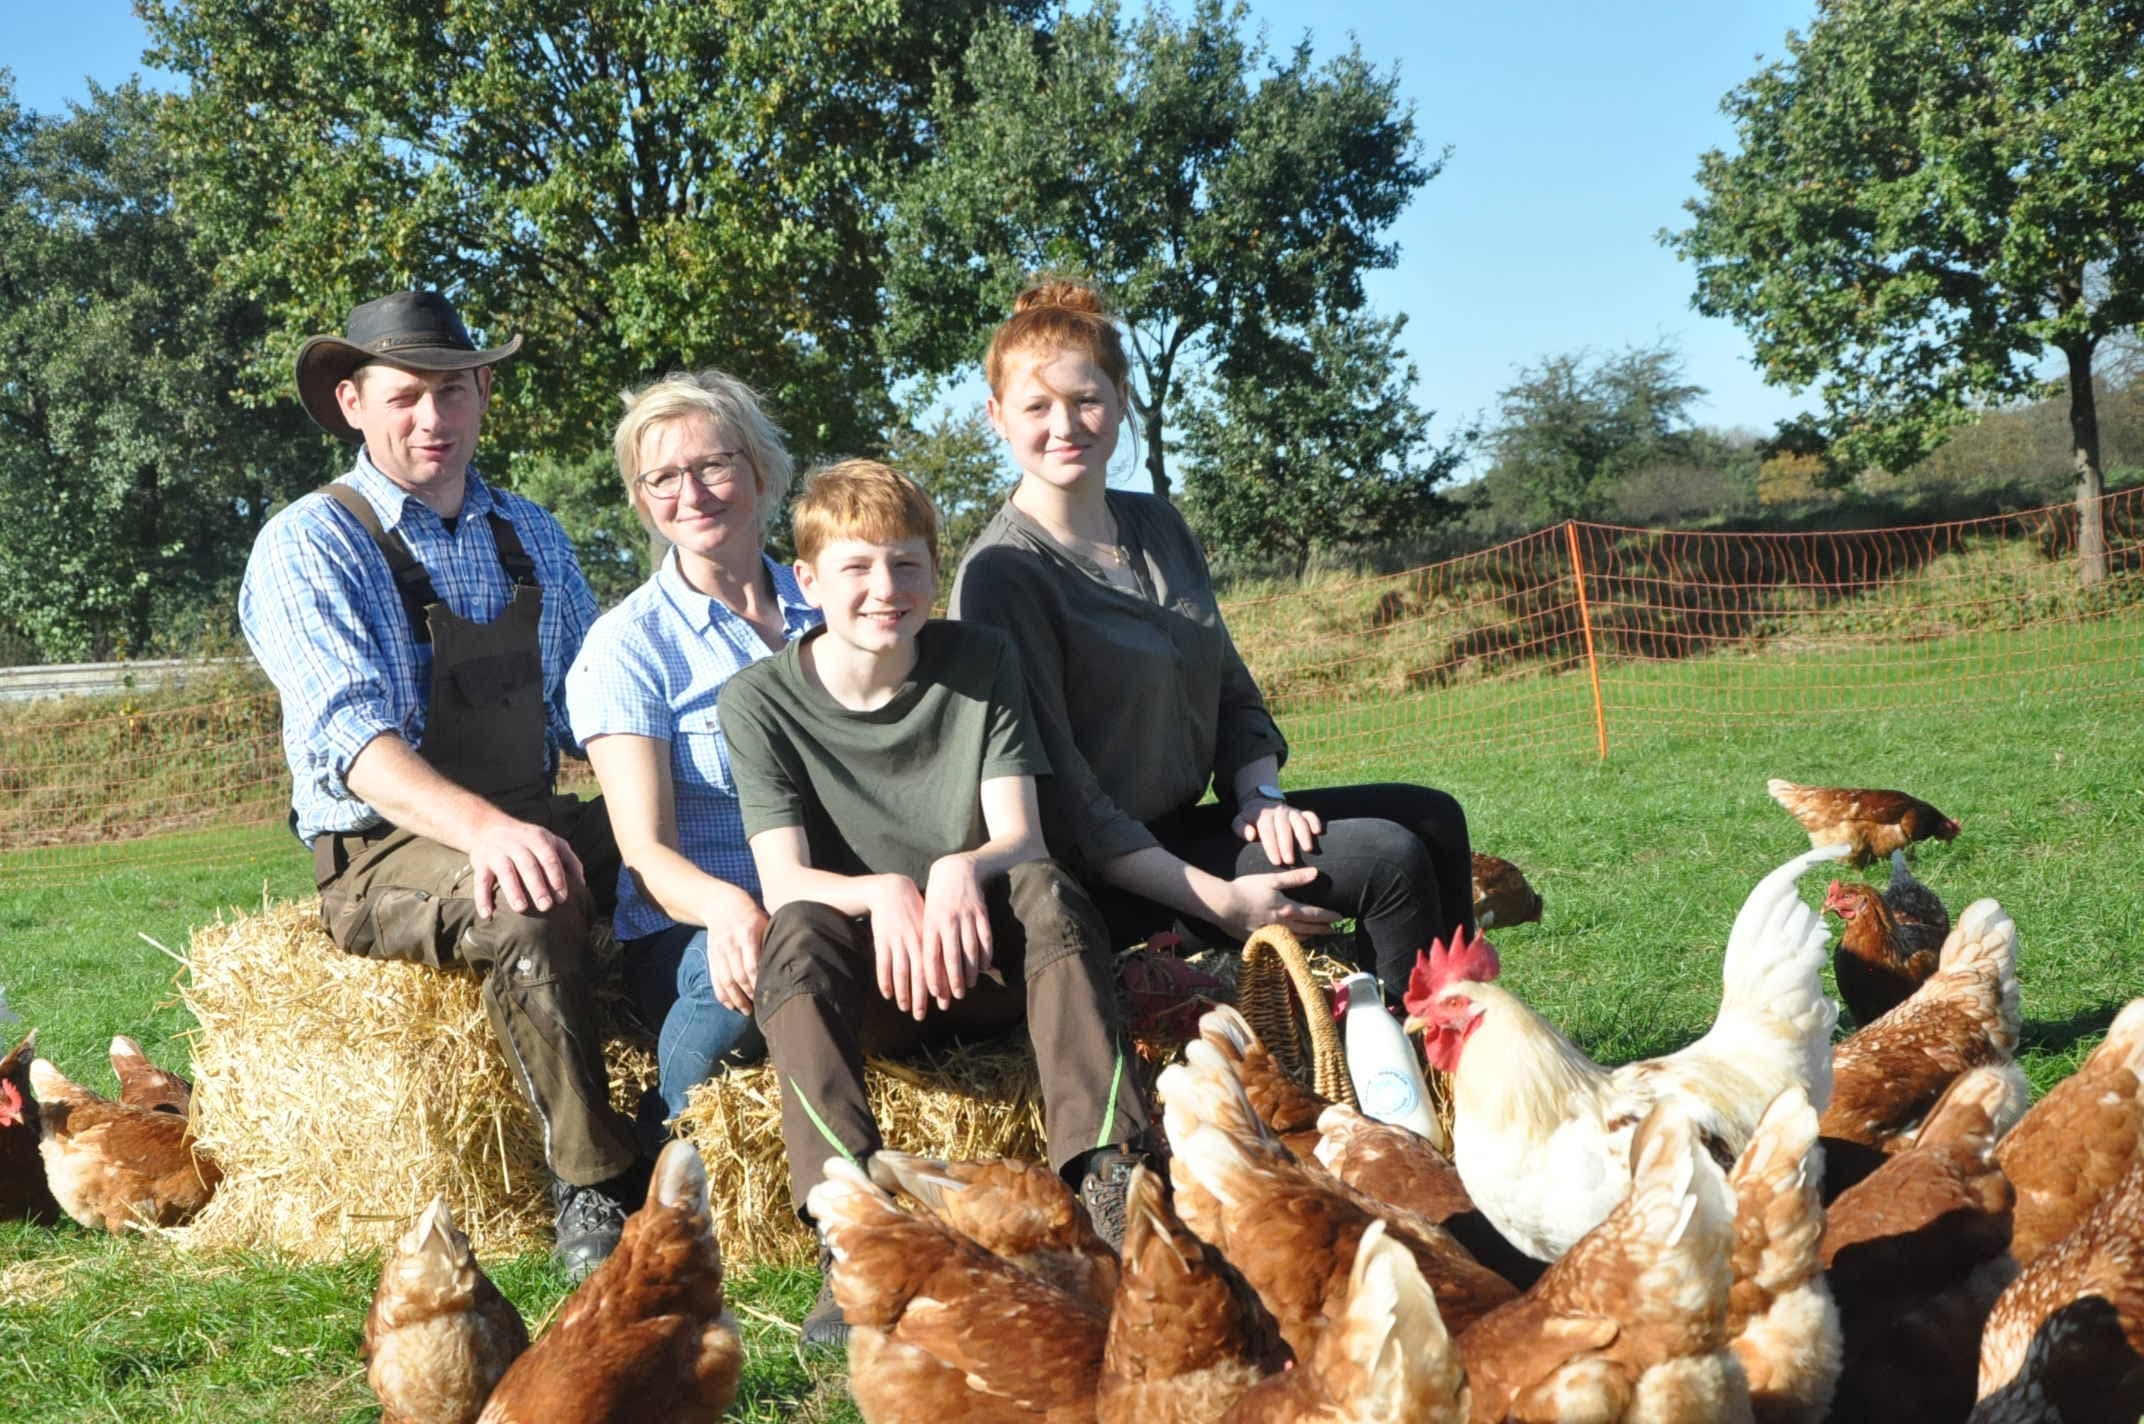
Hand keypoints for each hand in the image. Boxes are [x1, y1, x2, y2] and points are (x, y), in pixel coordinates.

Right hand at [467, 814, 585, 917]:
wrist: (488, 826)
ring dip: (513, 891)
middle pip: (528, 865)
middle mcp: (516, 844)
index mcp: (537, 839)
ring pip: (505, 872)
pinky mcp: (480, 863)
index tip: (562, 897)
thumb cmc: (528, 840)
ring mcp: (497, 853)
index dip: (556, 877)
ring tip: (521, 909)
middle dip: (537, 886)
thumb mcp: (551, 841)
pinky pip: (480, 881)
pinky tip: (487, 914)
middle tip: (546, 906)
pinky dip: (482, 898)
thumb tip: (582, 884)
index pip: (549, 858)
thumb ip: (569, 859)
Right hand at [702, 895, 770, 1014]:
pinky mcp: (711, 957)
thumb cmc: (750, 914)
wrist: (720, 904)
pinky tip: (730, 1005)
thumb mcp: (763, 921)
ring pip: (726, 981)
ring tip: (746, 1011)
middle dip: (749, 995)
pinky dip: (722, 995)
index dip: (759, 982)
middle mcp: (731, 944)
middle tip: (761, 1007)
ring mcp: (719, 952)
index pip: (752, 965)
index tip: (770, 993)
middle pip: (739, 976)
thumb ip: (770, 940)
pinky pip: (715, 979)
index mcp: (747, 934)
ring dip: (736, 999)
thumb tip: (787, 962)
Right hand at [862, 874, 930, 1020]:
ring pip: (901, 972)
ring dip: (903, 993)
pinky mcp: (882, 940)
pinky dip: (885, 980)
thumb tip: (955, 963)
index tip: (944, 1003)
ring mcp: (897, 941)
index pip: (938, 967)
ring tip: (904, 1008)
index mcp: (931, 937)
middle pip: (919, 974)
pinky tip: (887, 994)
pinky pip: (883, 965)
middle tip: (922, 1016)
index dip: (941, 986)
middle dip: (921, 997)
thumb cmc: (916, 909)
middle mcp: (915, 941)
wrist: (892, 890)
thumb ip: (941, 942)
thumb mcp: (932, 922)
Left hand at [922, 853, 993, 1008]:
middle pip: (951, 957)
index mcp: (930, 923)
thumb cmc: (937, 900)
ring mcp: (966, 916)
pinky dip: (986, 954)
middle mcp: (947, 921)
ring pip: (970, 950)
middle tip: (957, 997)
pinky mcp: (981, 912)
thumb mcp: (927, 917)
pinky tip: (984, 967)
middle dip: (954, 980)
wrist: (956, 870)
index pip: (931, 956)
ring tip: (971, 985)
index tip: (936, 994)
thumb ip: (928, 941)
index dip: (934, 976)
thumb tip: (928, 972)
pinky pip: (985, 938)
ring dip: (971, 971)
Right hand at [1212, 866, 1340, 940]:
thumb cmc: (1247, 889)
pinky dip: (1292, 942)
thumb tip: (1316, 873)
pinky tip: (1292, 941)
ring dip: (1309, 936)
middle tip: (1333, 930)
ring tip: (1316, 935)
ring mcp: (1271, 934)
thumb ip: (1295, 878)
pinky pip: (1281, 943)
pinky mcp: (1260, 939)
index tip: (1339, 917)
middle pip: (1308, 929)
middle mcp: (1283, 925)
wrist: (1223, 906)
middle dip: (1322, 929)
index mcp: (1287, 909)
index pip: (1314, 914)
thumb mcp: (1271, 880)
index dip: (1328, 916)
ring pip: (1296, 938)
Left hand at [1231, 797, 1324, 867]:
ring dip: (1304, 834)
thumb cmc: (1250, 820)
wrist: (1261, 804)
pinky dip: (1315, 822)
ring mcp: (1291, 811)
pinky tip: (1318, 832)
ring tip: (1307, 849)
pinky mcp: (1301, 813)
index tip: (1275, 861)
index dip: (1271, 846)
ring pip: (1299, 820)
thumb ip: (1240, 828)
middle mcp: (1279, 811)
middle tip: (1289, 861)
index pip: (1267, 830)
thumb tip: (1250, 834)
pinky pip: (1310, 815)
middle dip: (1287, 844)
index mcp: (1263, 814)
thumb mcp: (1239, 822)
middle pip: (1284, 827)